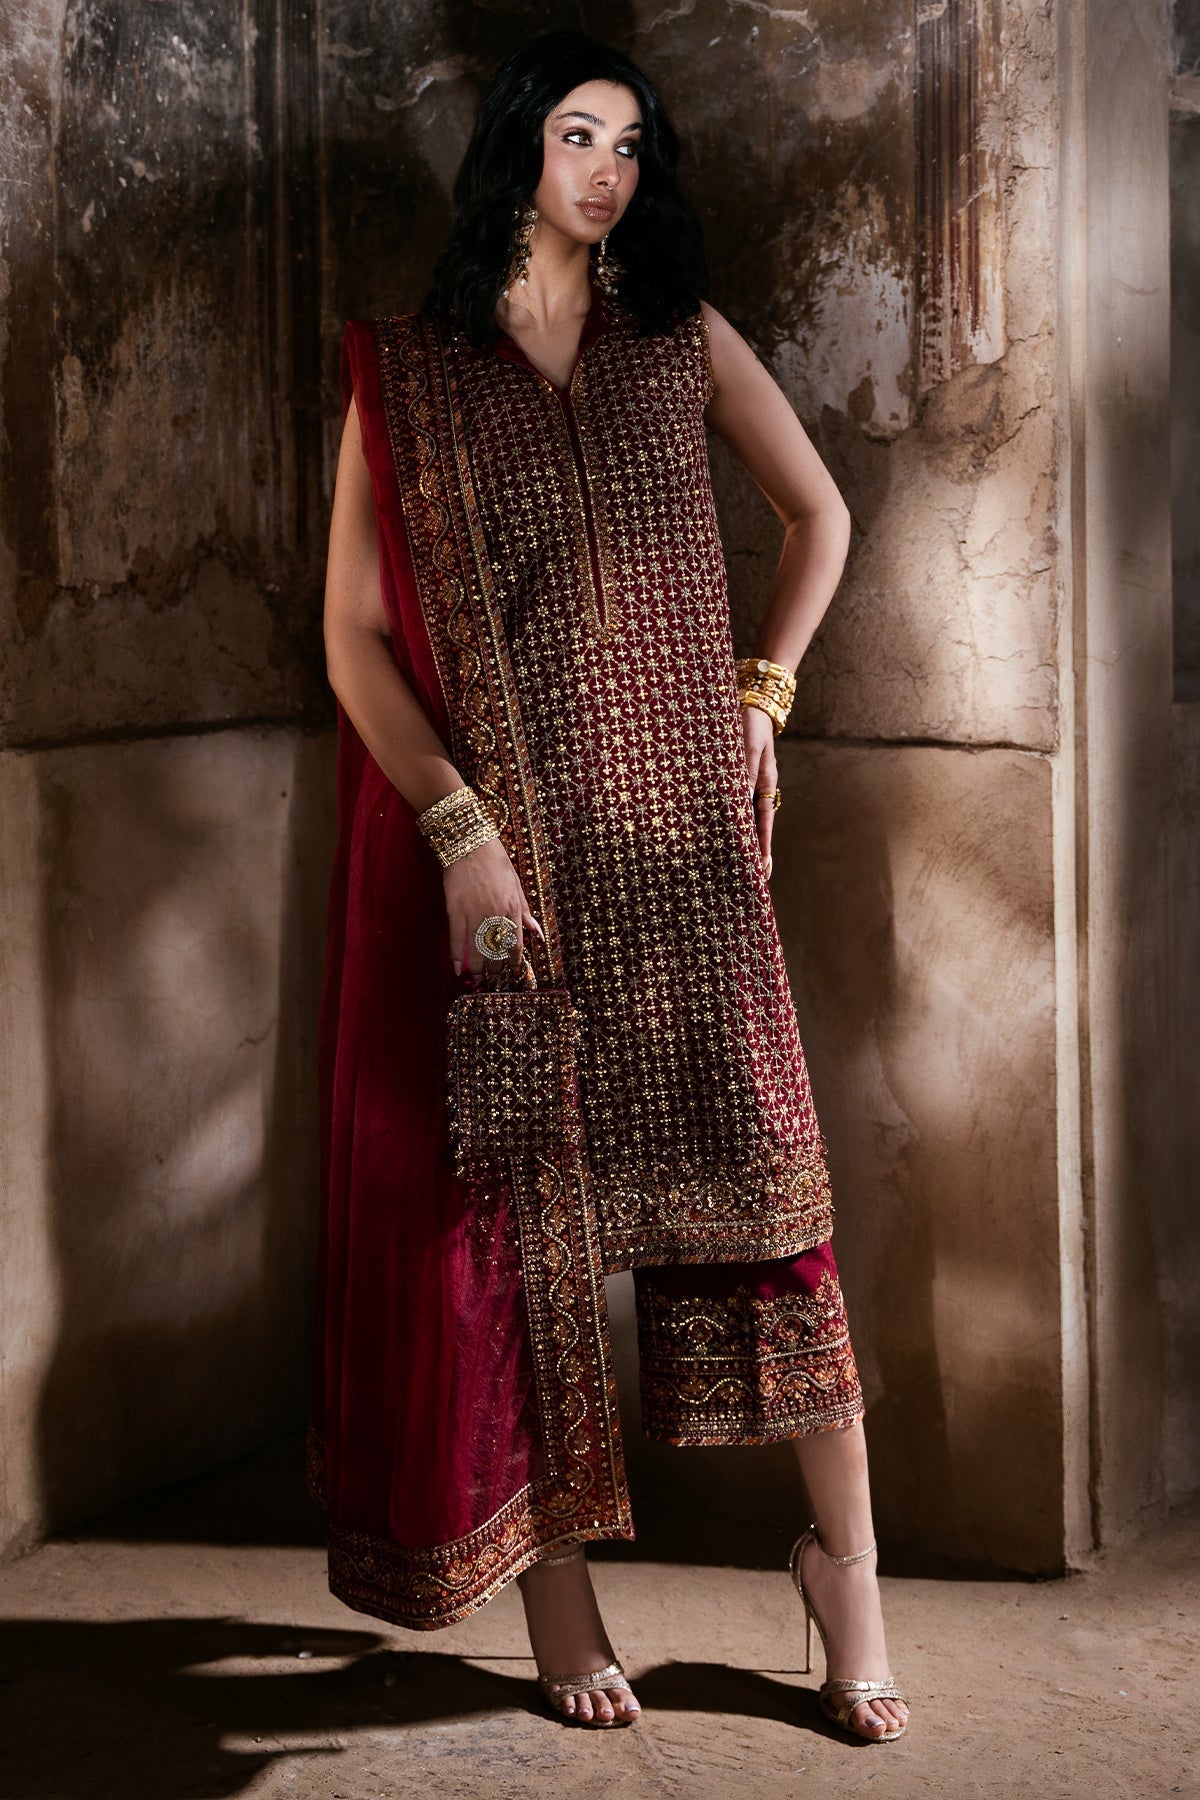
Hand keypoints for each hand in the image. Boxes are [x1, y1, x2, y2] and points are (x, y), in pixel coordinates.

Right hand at [444, 835, 543, 976]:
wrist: (472, 844)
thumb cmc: (496, 862)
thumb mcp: (516, 885)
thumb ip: (525, 911)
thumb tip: (537, 932)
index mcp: (513, 907)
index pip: (515, 942)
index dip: (514, 960)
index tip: (512, 969)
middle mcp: (495, 913)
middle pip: (496, 949)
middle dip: (495, 967)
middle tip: (493, 976)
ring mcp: (474, 913)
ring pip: (477, 948)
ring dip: (477, 967)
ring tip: (477, 977)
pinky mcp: (456, 909)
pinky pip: (457, 938)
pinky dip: (457, 955)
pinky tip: (457, 968)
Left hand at [742, 703, 778, 878]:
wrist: (751, 703)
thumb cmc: (750, 724)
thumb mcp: (749, 747)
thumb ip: (745, 771)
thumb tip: (738, 798)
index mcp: (766, 782)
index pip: (764, 820)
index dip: (763, 843)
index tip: (764, 865)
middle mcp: (759, 787)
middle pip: (758, 824)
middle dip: (758, 850)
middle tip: (759, 876)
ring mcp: (750, 784)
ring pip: (748, 817)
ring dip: (745, 838)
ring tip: (742, 862)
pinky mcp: (739, 777)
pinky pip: (737, 803)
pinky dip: (734, 819)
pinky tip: (727, 832)